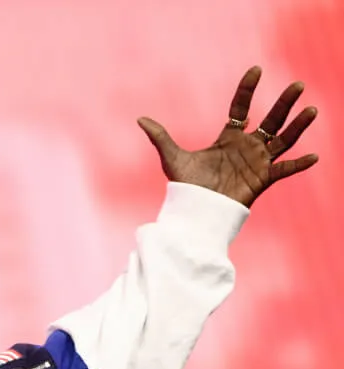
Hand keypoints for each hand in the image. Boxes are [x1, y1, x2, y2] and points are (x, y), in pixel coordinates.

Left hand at [137, 66, 318, 207]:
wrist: (193, 213)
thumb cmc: (185, 187)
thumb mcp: (172, 158)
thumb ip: (160, 137)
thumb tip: (140, 119)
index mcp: (228, 138)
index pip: (241, 108)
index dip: (247, 89)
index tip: (256, 70)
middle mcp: (247, 147)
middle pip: (271, 120)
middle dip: (284, 103)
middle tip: (298, 84)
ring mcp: (257, 163)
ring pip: (283, 140)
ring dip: (298, 126)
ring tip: (311, 109)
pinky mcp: (262, 180)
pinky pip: (285, 171)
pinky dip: (299, 165)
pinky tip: (314, 156)